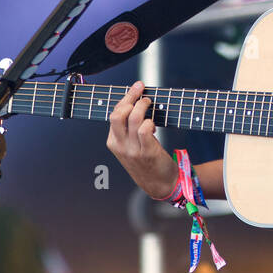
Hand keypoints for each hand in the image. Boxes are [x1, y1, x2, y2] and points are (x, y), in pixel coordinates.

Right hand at [107, 80, 177, 198]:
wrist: (159, 184)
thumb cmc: (147, 162)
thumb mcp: (131, 147)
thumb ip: (129, 130)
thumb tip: (137, 103)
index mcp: (113, 142)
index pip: (114, 114)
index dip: (125, 98)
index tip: (136, 87)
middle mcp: (120, 146)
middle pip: (118, 114)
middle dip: (130, 97)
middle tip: (142, 90)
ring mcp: (132, 150)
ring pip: (132, 118)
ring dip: (143, 106)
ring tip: (150, 103)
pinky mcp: (147, 152)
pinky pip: (144, 129)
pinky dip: (150, 121)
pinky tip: (153, 124)